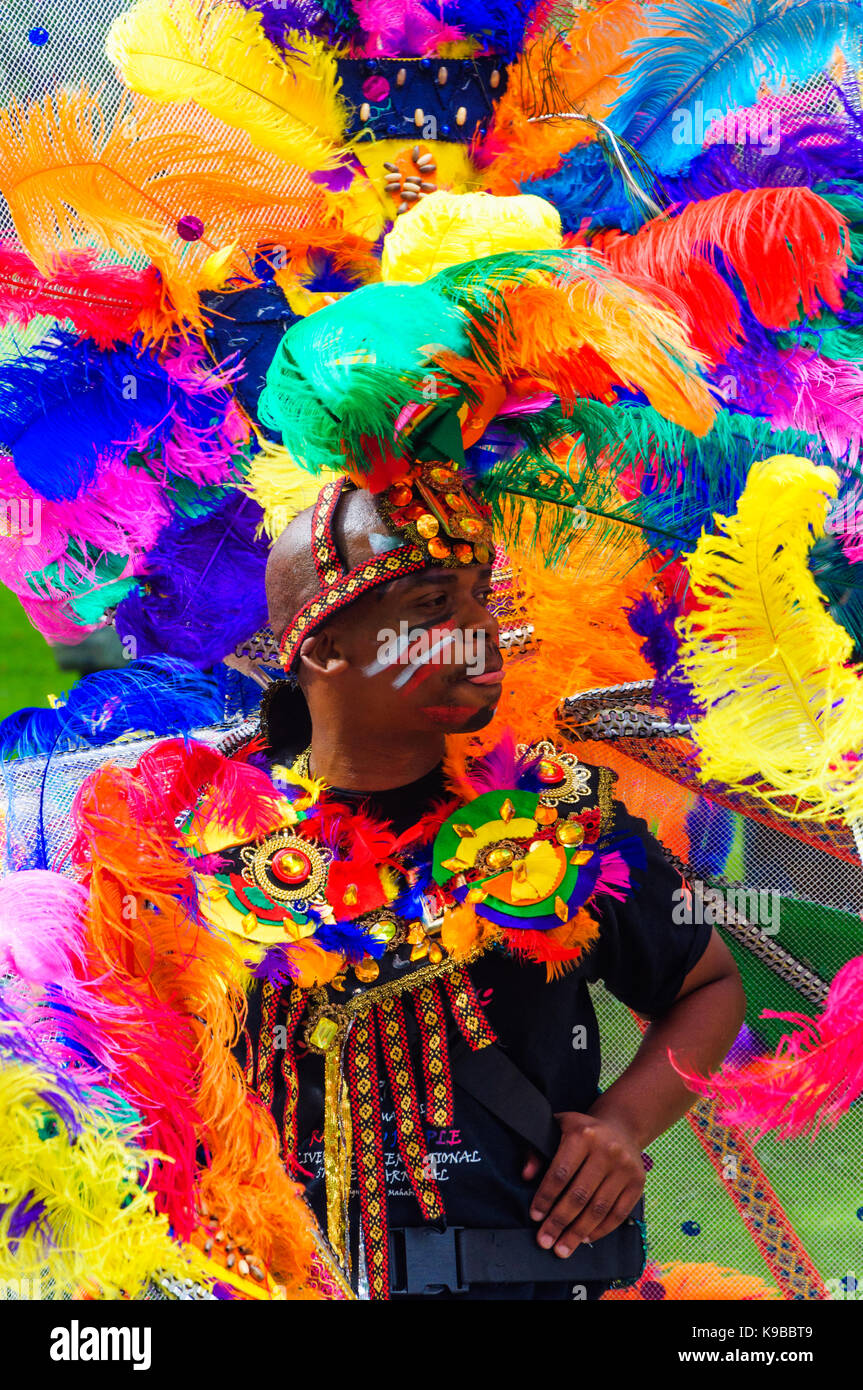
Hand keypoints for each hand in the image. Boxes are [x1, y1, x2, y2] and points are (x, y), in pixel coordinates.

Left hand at [523, 1110, 644, 1257]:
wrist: (622, 1127)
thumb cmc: (581, 1133)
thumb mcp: (557, 1130)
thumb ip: (537, 1149)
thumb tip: (526, 1175)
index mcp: (583, 1134)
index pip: (560, 1173)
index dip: (546, 1197)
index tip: (535, 1217)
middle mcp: (607, 1149)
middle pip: (579, 1195)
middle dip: (559, 1222)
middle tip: (545, 1241)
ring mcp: (625, 1167)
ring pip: (598, 1208)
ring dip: (578, 1232)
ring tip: (562, 1248)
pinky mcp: (638, 1182)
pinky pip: (618, 1213)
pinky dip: (601, 1230)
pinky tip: (585, 1238)